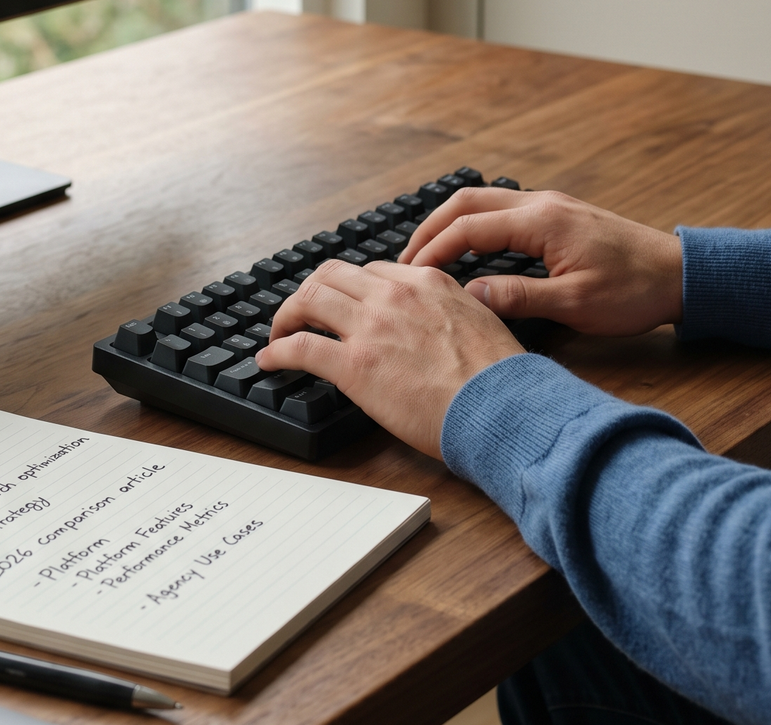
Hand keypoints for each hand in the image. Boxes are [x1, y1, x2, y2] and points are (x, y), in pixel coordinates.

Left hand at [256, 260, 524, 458]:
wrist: (501, 406)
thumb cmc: (499, 379)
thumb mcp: (480, 322)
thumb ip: (450, 312)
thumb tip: (440, 325)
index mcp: (427, 282)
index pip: (373, 271)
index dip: (350, 289)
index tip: (343, 306)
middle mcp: (394, 295)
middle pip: (331, 275)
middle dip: (310, 292)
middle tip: (302, 314)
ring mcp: (371, 327)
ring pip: (308, 300)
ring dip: (286, 315)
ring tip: (279, 333)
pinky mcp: (353, 364)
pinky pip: (299, 347)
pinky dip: (276, 350)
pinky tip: (268, 361)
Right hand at [401, 188, 683, 335]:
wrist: (680, 276)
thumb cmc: (635, 291)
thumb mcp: (575, 304)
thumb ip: (517, 297)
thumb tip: (467, 297)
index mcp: (543, 221)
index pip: (468, 228)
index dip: (432, 252)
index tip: (409, 278)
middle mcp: (542, 204)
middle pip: (466, 202)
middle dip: (429, 230)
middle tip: (403, 263)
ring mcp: (550, 206)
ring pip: (482, 202)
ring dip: (448, 225)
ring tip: (425, 257)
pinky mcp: (557, 216)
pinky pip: (500, 211)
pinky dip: (471, 226)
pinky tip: (464, 252)